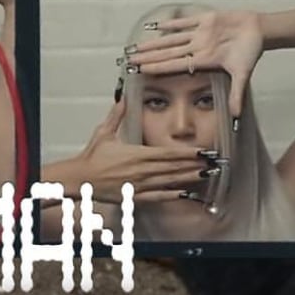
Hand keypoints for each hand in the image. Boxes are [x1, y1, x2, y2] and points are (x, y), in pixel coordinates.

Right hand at [65, 99, 213, 204]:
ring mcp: (140, 185)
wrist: (81, 178)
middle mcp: (142, 170)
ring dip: (189, 179)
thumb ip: (117, 114)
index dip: (187, 153)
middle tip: (213, 163)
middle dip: (195, 165)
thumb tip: (124, 98)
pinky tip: (184, 194)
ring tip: (205, 176)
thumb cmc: (92, 157)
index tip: (202, 151)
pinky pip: (158, 197)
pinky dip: (173, 195)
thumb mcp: (105, 131)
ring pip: (170, 182)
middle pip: (174, 168)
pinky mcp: (136, 197)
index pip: (168, 154)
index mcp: (137, 154)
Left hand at [126, 9, 262, 119]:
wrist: (258, 30)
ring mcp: (199, 34)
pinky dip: (171, 23)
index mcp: (203, 60)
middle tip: (130, 59)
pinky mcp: (204, 19)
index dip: (158, 67)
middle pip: (168, 52)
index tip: (142, 70)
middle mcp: (197, 47)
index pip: (175, 64)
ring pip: (171, 38)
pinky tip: (156, 26)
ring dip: (155, 42)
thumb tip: (236, 116)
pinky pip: (184, 22)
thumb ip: (237, 94)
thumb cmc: (250, 52)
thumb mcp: (243, 74)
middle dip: (149, 56)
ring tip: (138, 46)